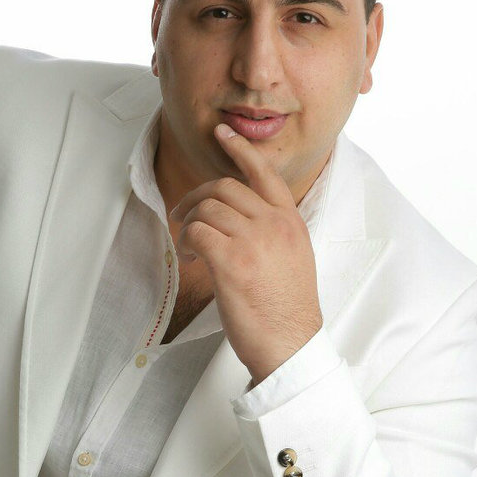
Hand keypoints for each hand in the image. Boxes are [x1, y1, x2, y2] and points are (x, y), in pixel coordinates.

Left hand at [169, 123, 321, 383]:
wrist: (290, 343)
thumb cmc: (287, 309)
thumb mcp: (293, 258)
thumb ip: (271, 232)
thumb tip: (238, 222)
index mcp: (290, 222)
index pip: (264, 173)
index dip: (240, 150)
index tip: (223, 134)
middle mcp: (274, 224)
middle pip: (225, 188)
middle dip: (197, 197)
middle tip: (183, 215)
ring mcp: (254, 241)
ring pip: (207, 209)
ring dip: (189, 223)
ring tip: (189, 247)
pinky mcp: (231, 262)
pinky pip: (196, 232)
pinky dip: (186, 241)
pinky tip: (191, 258)